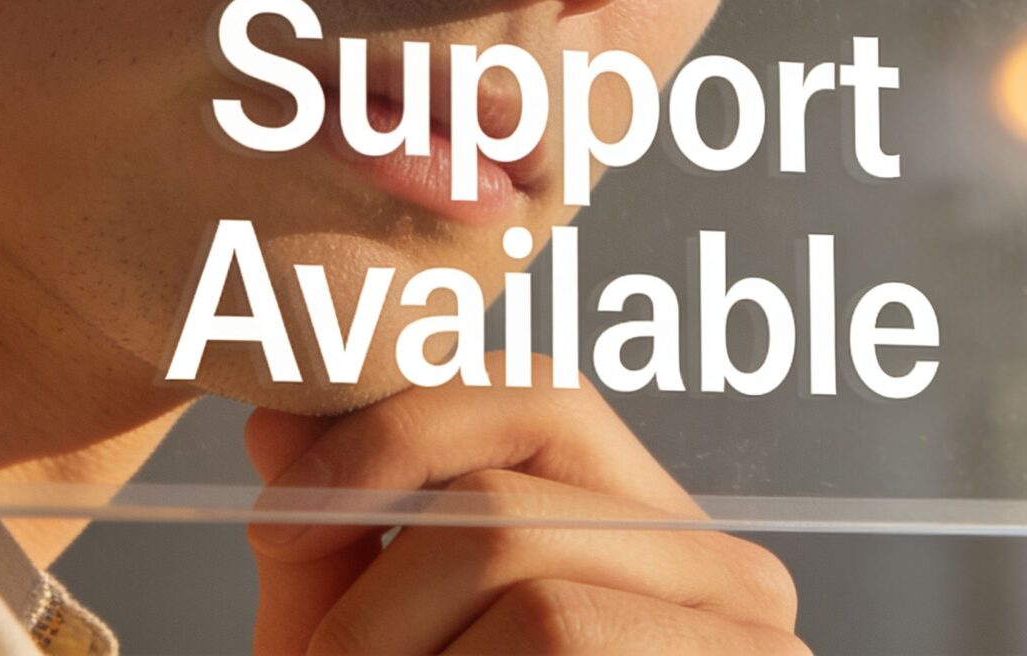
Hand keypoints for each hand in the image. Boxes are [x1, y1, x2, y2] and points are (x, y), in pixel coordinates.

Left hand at [243, 354, 805, 654]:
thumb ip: (334, 533)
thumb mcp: (377, 640)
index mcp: (650, 522)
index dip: (394, 432)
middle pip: (501, 514)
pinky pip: (561, 653)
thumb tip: (275, 420)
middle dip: (369, 603)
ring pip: (534, 607)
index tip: (275, 511)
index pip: (539, 396)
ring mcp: (751, 652)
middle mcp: (730, 576)